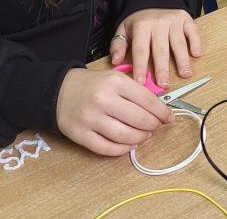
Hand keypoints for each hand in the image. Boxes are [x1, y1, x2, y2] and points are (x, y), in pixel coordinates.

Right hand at [56, 68, 172, 155]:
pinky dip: (122, 149)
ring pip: (125, 136)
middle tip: (155, 127)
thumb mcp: (114, 77)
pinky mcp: (80, 135)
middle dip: (153, 126)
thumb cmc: (92, 85)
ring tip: (144, 136)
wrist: (58, 91)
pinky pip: (107, 148)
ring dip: (140, 139)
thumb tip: (159, 107)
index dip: (162, 112)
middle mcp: (104, 99)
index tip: (168, 118)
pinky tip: (128, 144)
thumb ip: (135, 90)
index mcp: (115, 82)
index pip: (148, 100)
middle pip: (139, 120)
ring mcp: (91, 119)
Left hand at [109, 8, 201, 88]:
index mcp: (141, 26)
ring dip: (182, 59)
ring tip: (185, 74)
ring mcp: (174, 21)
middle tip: (164, 84)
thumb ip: (118, 45)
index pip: (141, 50)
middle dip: (162, 68)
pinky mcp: (185, 19)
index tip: (141, 83)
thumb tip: (116, 62)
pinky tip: (196, 54)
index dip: (140, 67)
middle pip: (161, 49)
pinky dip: (196, 42)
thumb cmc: (139, 21)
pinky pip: (192, 31)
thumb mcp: (123, 29)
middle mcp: (158, 23)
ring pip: (178, 42)